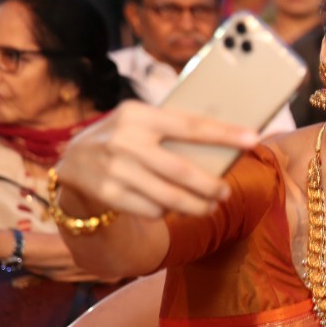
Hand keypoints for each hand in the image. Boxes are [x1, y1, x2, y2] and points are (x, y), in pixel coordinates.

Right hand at [55, 101, 256, 218]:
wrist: (72, 159)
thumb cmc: (124, 137)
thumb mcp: (141, 121)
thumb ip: (172, 128)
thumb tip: (226, 142)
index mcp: (139, 115)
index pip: (190, 125)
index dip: (224, 133)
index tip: (253, 139)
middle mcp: (125, 140)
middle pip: (181, 170)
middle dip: (210, 185)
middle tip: (226, 192)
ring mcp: (114, 169)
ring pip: (168, 196)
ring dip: (195, 205)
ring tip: (210, 206)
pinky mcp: (107, 193)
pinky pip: (150, 209)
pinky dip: (167, 211)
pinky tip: (173, 209)